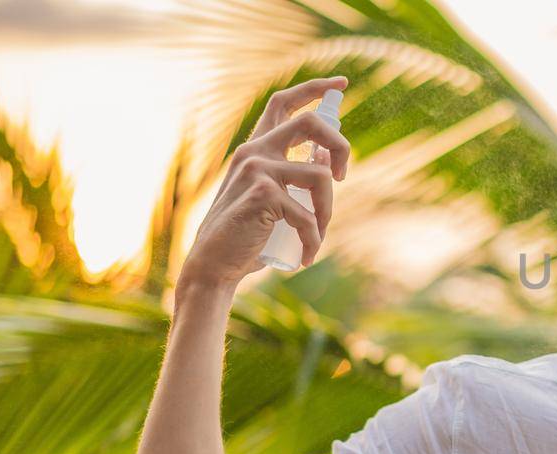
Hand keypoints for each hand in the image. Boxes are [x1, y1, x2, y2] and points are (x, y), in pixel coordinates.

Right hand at [179, 77, 350, 288]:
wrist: (214, 265)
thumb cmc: (246, 233)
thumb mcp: (273, 198)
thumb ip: (295, 177)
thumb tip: (327, 159)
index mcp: (255, 148)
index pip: (283, 103)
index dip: (314, 89)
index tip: (342, 84)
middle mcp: (254, 151)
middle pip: (311, 123)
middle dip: (340, 145)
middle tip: (342, 176)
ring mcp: (257, 170)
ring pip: (320, 177)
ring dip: (327, 212)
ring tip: (316, 236)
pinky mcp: (263, 194)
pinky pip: (308, 215)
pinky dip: (313, 240)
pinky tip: (305, 257)